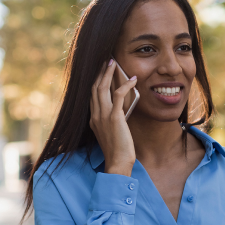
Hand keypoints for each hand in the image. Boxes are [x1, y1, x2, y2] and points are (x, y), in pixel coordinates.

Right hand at [89, 59, 137, 175]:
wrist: (117, 163)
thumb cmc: (117, 151)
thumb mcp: (110, 133)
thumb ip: (111, 121)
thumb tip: (120, 111)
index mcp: (93, 119)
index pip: (91, 95)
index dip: (96, 81)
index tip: (101, 71)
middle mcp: (95, 116)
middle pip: (94, 88)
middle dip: (100, 72)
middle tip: (106, 60)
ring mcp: (103, 116)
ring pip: (102, 88)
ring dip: (108, 73)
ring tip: (113, 63)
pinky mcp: (114, 118)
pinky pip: (118, 95)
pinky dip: (125, 85)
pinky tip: (133, 79)